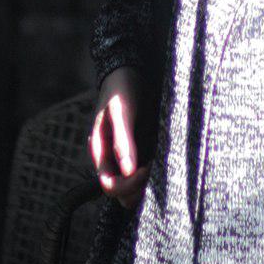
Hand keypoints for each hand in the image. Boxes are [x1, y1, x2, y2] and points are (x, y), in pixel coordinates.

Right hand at [89, 67, 149, 208]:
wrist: (130, 71)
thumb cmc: (121, 89)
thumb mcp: (120, 111)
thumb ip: (122, 140)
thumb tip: (126, 171)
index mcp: (100, 152)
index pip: (109, 186)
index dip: (128, 185)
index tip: (146, 168)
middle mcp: (112, 159)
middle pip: (122, 193)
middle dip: (139, 187)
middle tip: (155, 166)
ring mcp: (125, 157)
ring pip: (135, 187)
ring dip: (148, 182)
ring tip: (160, 161)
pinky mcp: (139, 151)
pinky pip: (145, 172)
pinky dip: (155, 171)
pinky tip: (163, 155)